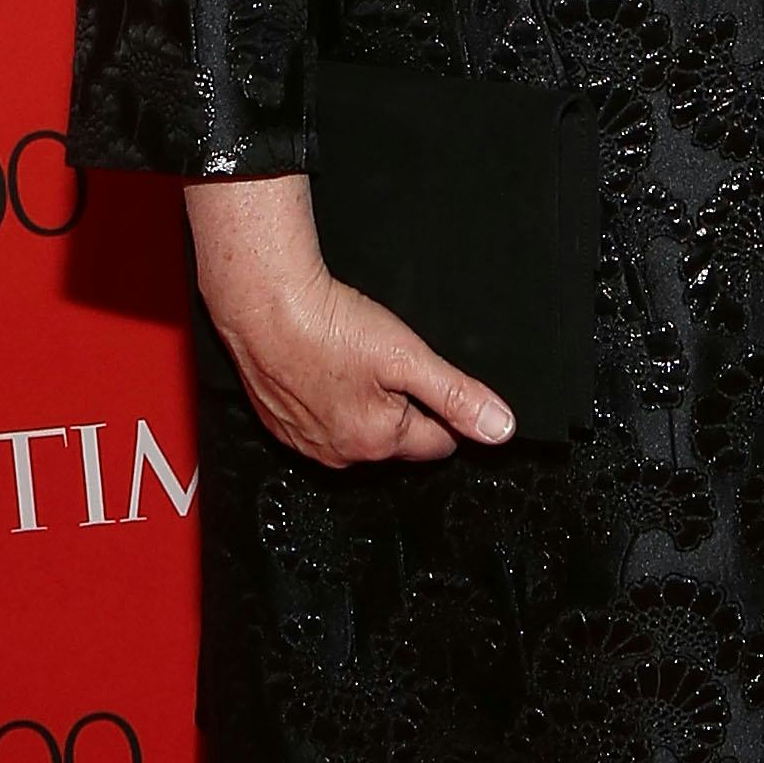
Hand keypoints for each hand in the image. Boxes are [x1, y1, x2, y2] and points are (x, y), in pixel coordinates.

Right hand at [186, 175, 514, 465]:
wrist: (264, 309)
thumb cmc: (331, 328)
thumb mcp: (410, 356)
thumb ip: (458, 395)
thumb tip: (499, 429)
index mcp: (378, 441)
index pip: (437, 443)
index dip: (449, 412)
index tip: (443, 384)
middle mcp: (341, 453)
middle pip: (397, 439)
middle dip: (408, 408)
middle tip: (396, 362)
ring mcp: (306, 442)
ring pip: (359, 431)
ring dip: (369, 404)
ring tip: (362, 360)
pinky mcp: (281, 425)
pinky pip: (322, 422)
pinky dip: (332, 400)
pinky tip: (331, 367)